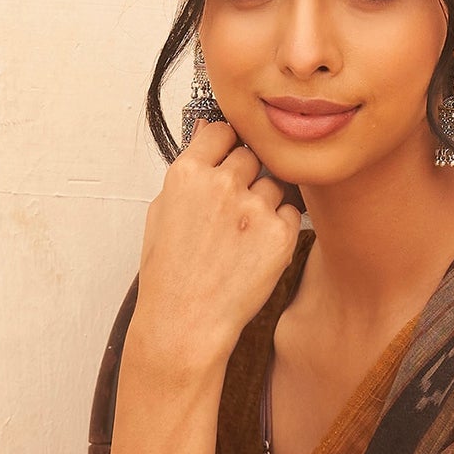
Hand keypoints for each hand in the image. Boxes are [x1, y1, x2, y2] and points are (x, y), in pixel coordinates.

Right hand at [131, 112, 303, 385]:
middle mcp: (221, 184)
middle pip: (251, 155)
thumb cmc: (169, 273)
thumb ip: (189, 172)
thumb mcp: (161, 213)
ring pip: (274, 185)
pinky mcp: (281, 234)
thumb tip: (207, 136)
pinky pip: (291, 213)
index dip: (226, 145)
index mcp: (187, 174)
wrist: (186, 322)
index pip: (221, 130)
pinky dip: (280, 228)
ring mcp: (254, 208)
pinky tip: (255, 251)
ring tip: (241, 238)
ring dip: (265, 203)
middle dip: (246, 176)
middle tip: (234, 210)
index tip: (227, 158)